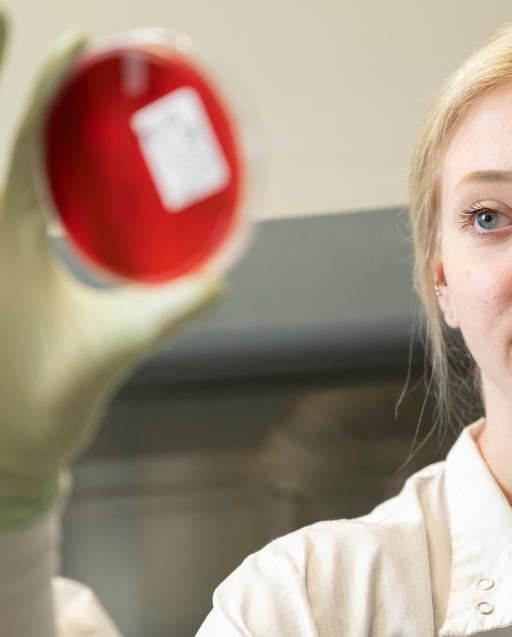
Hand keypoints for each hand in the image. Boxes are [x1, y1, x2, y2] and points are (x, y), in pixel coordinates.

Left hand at [0, 17, 226, 526]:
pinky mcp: (19, 269)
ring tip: (85, 86)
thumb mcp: (106, 351)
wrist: (5, 447)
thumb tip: (217, 282)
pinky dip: (61, 173)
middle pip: (22, 142)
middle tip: (70, 41)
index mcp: (5, 240)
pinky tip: (90, 165)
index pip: (27, 148)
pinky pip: (42, 205)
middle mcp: (1, 232)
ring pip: (28, 169)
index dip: (49, 91)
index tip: (75, 42)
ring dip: (54, 126)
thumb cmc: (41, 399)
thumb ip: (161, 314)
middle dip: (40, 89)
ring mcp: (8, 249)